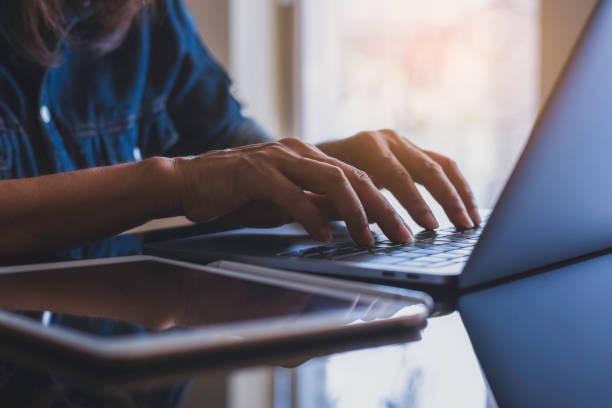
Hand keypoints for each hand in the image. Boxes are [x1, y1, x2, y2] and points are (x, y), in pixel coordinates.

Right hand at [173, 138, 411, 245]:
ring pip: (330, 180)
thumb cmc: (237, 194)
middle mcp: (297, 152)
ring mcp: (276, 159)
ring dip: (355, 212)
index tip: (403, 229)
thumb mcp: (285, 201)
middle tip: (402, 236)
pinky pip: (291, 194)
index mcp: (308, 156)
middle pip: (353, 177)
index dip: (384, 203)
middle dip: (383, 209)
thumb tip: (351, 218)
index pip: (357, 177)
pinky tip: (324, 235)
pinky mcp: (254, 173)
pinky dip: (311, 216)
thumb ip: (316, 204)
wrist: (188, 182)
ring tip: (369, 238)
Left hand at [318, 130, 479, 229]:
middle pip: (427, 167)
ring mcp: (403, 143)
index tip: (428, 228)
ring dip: (460, 194)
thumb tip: (378, 223)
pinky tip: (468, 210)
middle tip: (461, 227)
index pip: (397, 176)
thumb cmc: (317, 181)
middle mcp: (387, 140)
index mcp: (365, 146)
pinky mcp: (413, 152)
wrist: (315, 158)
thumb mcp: (325, 193)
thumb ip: (349, 205)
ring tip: (472, 222)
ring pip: (442, 165)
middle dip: (447, 200)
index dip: (414, 203)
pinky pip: (443, 167)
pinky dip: (457, 188)